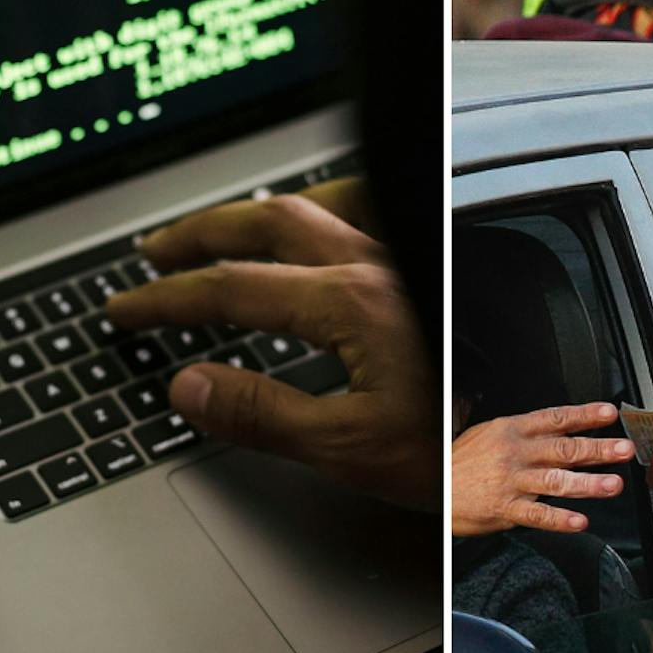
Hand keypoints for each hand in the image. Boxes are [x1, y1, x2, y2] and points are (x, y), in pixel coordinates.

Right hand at [105, 192, 435, 510]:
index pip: (232, 289)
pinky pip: (372, 211)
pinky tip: (324, 226)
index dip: (168, 298)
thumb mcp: (348, 448)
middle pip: (268, 224)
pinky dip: (328, 209)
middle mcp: (379, 266)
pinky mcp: (431, 272)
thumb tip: (189, 385)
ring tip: (226, 228)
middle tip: (156, 253)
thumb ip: (262, 412)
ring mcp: (408, 261)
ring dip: (260, 213)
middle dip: (201, 234)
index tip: (127, 308)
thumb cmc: (456, 449)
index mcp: (350, 305)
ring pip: (321, 204)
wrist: (526, 448)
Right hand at [452, 403, 635, 535]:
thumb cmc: (462, 461)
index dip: (584, 415)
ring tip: (613, 486)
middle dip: (598, 449)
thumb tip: (556, 422)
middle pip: (563, 448)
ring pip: (556, 481)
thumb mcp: (489, 432)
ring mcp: (512, 481)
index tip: (609, 413)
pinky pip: (538, 515)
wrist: (437, 487)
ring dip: (588, 484)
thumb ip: (523, 428)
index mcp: (513, 430)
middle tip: (623, 449)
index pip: (555, 418)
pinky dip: (560, 519)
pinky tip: (580, 522)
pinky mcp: (506, 508)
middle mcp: (516, 453)